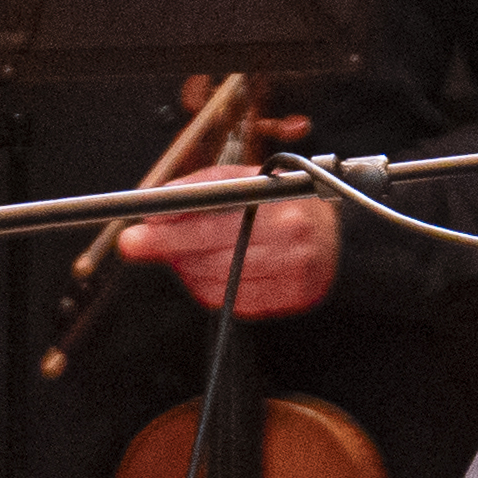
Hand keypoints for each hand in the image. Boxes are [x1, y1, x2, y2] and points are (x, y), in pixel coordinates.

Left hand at [113, 186, 345, 321]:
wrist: (342, 234)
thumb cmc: (287, 200)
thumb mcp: (252, 177)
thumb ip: (206, 186)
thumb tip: (160, 201)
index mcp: (282, 205)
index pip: (215, 221)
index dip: (174, 229)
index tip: (141, 230)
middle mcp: (293, 241)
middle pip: (214, 254)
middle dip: (169, 249)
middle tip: (135, 245)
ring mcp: (295, 275)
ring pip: (220, 281)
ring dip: (186, 269)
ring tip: (175, 254)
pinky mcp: (292, 300)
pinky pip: (234, 301)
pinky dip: (208, 288)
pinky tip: (203, 272)